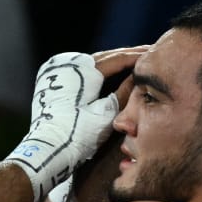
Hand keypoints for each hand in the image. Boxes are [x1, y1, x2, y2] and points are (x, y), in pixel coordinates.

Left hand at [5, 49, 141, 201]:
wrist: (47, 149)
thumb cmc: (78, 135)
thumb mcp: (106, 114)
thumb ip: (124, 91)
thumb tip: (138, 76)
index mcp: (83, 69)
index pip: (117, 59)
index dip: (137, 57)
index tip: (154, 53)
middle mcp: (67, 63)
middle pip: (103, 57)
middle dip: (125, 56)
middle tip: (146, 52)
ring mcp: (56, 70)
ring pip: (90, 62)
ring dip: (110, 62)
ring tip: (130, 60)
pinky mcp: (50, 79)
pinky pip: (78, 69)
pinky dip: (95, 69)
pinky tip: (107, 72)